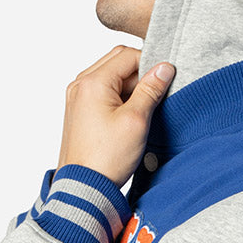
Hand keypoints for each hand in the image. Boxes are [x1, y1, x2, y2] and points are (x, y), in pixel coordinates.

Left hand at [56, 46, 174, 189]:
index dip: (151, 63)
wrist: (83, 186)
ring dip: (130, 86)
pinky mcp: (79, 110)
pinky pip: (103, 91)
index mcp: (93, 82)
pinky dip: (119, 96)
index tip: (165, 80)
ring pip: (111, 76)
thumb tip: (165, 68)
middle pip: (117, 62)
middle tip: (155, 95)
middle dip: (140, 73)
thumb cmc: (107, 158)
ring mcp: (78, 97)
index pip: (128, 55)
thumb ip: (151, 89)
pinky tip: (130, 116)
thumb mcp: (136, 120)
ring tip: (142, 110)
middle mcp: (80, 85)